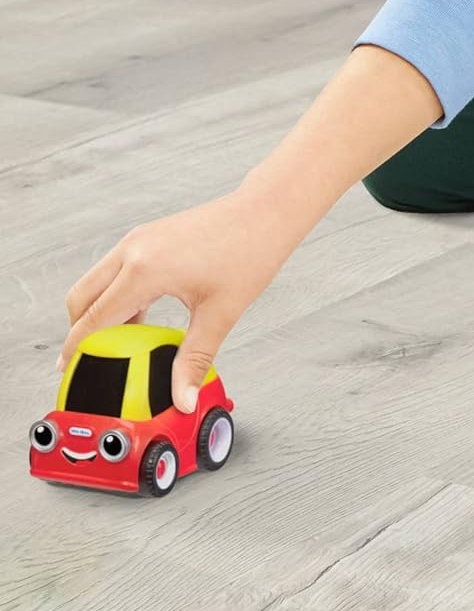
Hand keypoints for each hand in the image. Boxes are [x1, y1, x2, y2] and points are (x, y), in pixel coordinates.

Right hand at [57, 184, 302, 413]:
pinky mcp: (149, 234)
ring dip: (99, 311)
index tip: (69, 374)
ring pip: (96, 281)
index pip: (92, 319)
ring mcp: (139, 238)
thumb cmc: (250, 253)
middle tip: (92, 361)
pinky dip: (116, 294)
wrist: (268, 210)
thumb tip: (184, 400)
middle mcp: (133, 249)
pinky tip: (141, 316)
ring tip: (122, 343)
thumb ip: (194, 360)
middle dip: (79, 332)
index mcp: (144, 270)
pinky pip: (116, 269)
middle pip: (81, 298)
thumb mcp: (220, 313)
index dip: (76, 351)